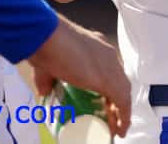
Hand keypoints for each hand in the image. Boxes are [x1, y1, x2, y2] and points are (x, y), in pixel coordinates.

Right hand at [27, 15, 131, 136]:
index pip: (110, 70)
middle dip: (115, 102)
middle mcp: (108, 55)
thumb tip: (44, 92)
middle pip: (119, 82)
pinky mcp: (108, 79)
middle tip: (110, 119)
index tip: (106, 103)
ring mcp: (111, 66)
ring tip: (115, 129)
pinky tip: (120, 129)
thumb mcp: (48, 66)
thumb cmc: (45, 44)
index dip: (109, 88)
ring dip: (120, 113)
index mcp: (96, 47)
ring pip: (123, 93)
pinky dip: (123, 117)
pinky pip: (122, 102)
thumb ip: (47, 80)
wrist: (48, 37)